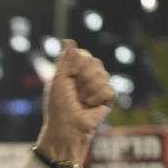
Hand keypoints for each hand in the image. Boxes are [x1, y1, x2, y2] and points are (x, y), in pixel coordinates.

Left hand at [36, 40, 114, 163]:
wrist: (66, 126)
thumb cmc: (58, 106)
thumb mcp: (58, 80)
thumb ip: (64, 60)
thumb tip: (68, 40)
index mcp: (74, 71)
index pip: (84, 55)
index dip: (78, 63)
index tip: (71, 76)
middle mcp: (87, 77)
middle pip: (95, 62)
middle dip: (84, 77)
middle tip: (76, 92)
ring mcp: (98, 88)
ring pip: (103, 75)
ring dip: (89, 89)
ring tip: (82, 101)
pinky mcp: (107, 99)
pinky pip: (109, 89)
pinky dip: (98, 98)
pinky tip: (91, 106)